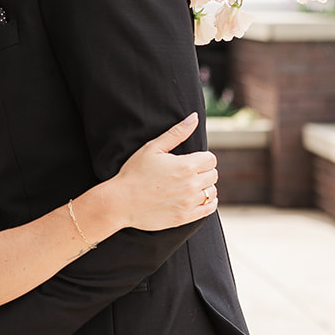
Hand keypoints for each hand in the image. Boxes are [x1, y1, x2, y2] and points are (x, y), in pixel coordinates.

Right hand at [113, 113, 218, 230]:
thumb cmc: (134, 172)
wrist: (120, 202)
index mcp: (185, 166)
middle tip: (189, 172)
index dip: (202, 158)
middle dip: (203, 171)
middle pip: (213, 174)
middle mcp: (191, 185)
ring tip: (191, 185)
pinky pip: (209, 208)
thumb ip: (176, 132)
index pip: (211, 159)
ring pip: (212, 191)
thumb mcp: (152, 148)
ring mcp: (189, 202)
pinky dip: (208, 202)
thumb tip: (194, 117)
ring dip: (205, 186)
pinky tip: (199, 198)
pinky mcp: (185, 217)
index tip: (192, 160)